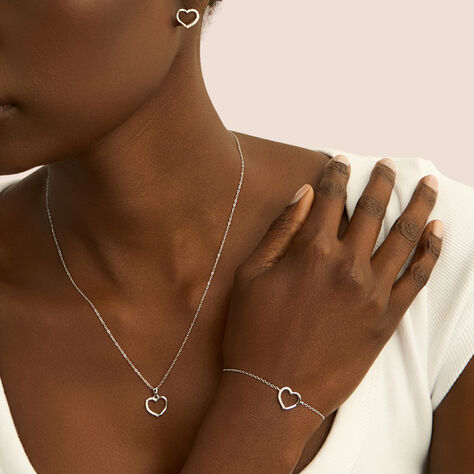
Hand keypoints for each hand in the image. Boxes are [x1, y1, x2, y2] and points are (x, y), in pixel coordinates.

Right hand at [222, 155, 441, 429]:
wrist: (273, 392)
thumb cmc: (253, 332)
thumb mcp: (251, 275)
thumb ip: (281, 230)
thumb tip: (304, 194)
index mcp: (311, 251)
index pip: (329, 198)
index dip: (336, 175)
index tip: (341, 161)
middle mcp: (347, 265)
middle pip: (371, 211)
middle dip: (381, 181)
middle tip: (388, 164)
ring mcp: (371, 292)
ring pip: (404, 237)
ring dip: (417, 205)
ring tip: (426, 183)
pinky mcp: (386, 319)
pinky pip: (418, 278)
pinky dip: (432, 251)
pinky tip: (439, 230)